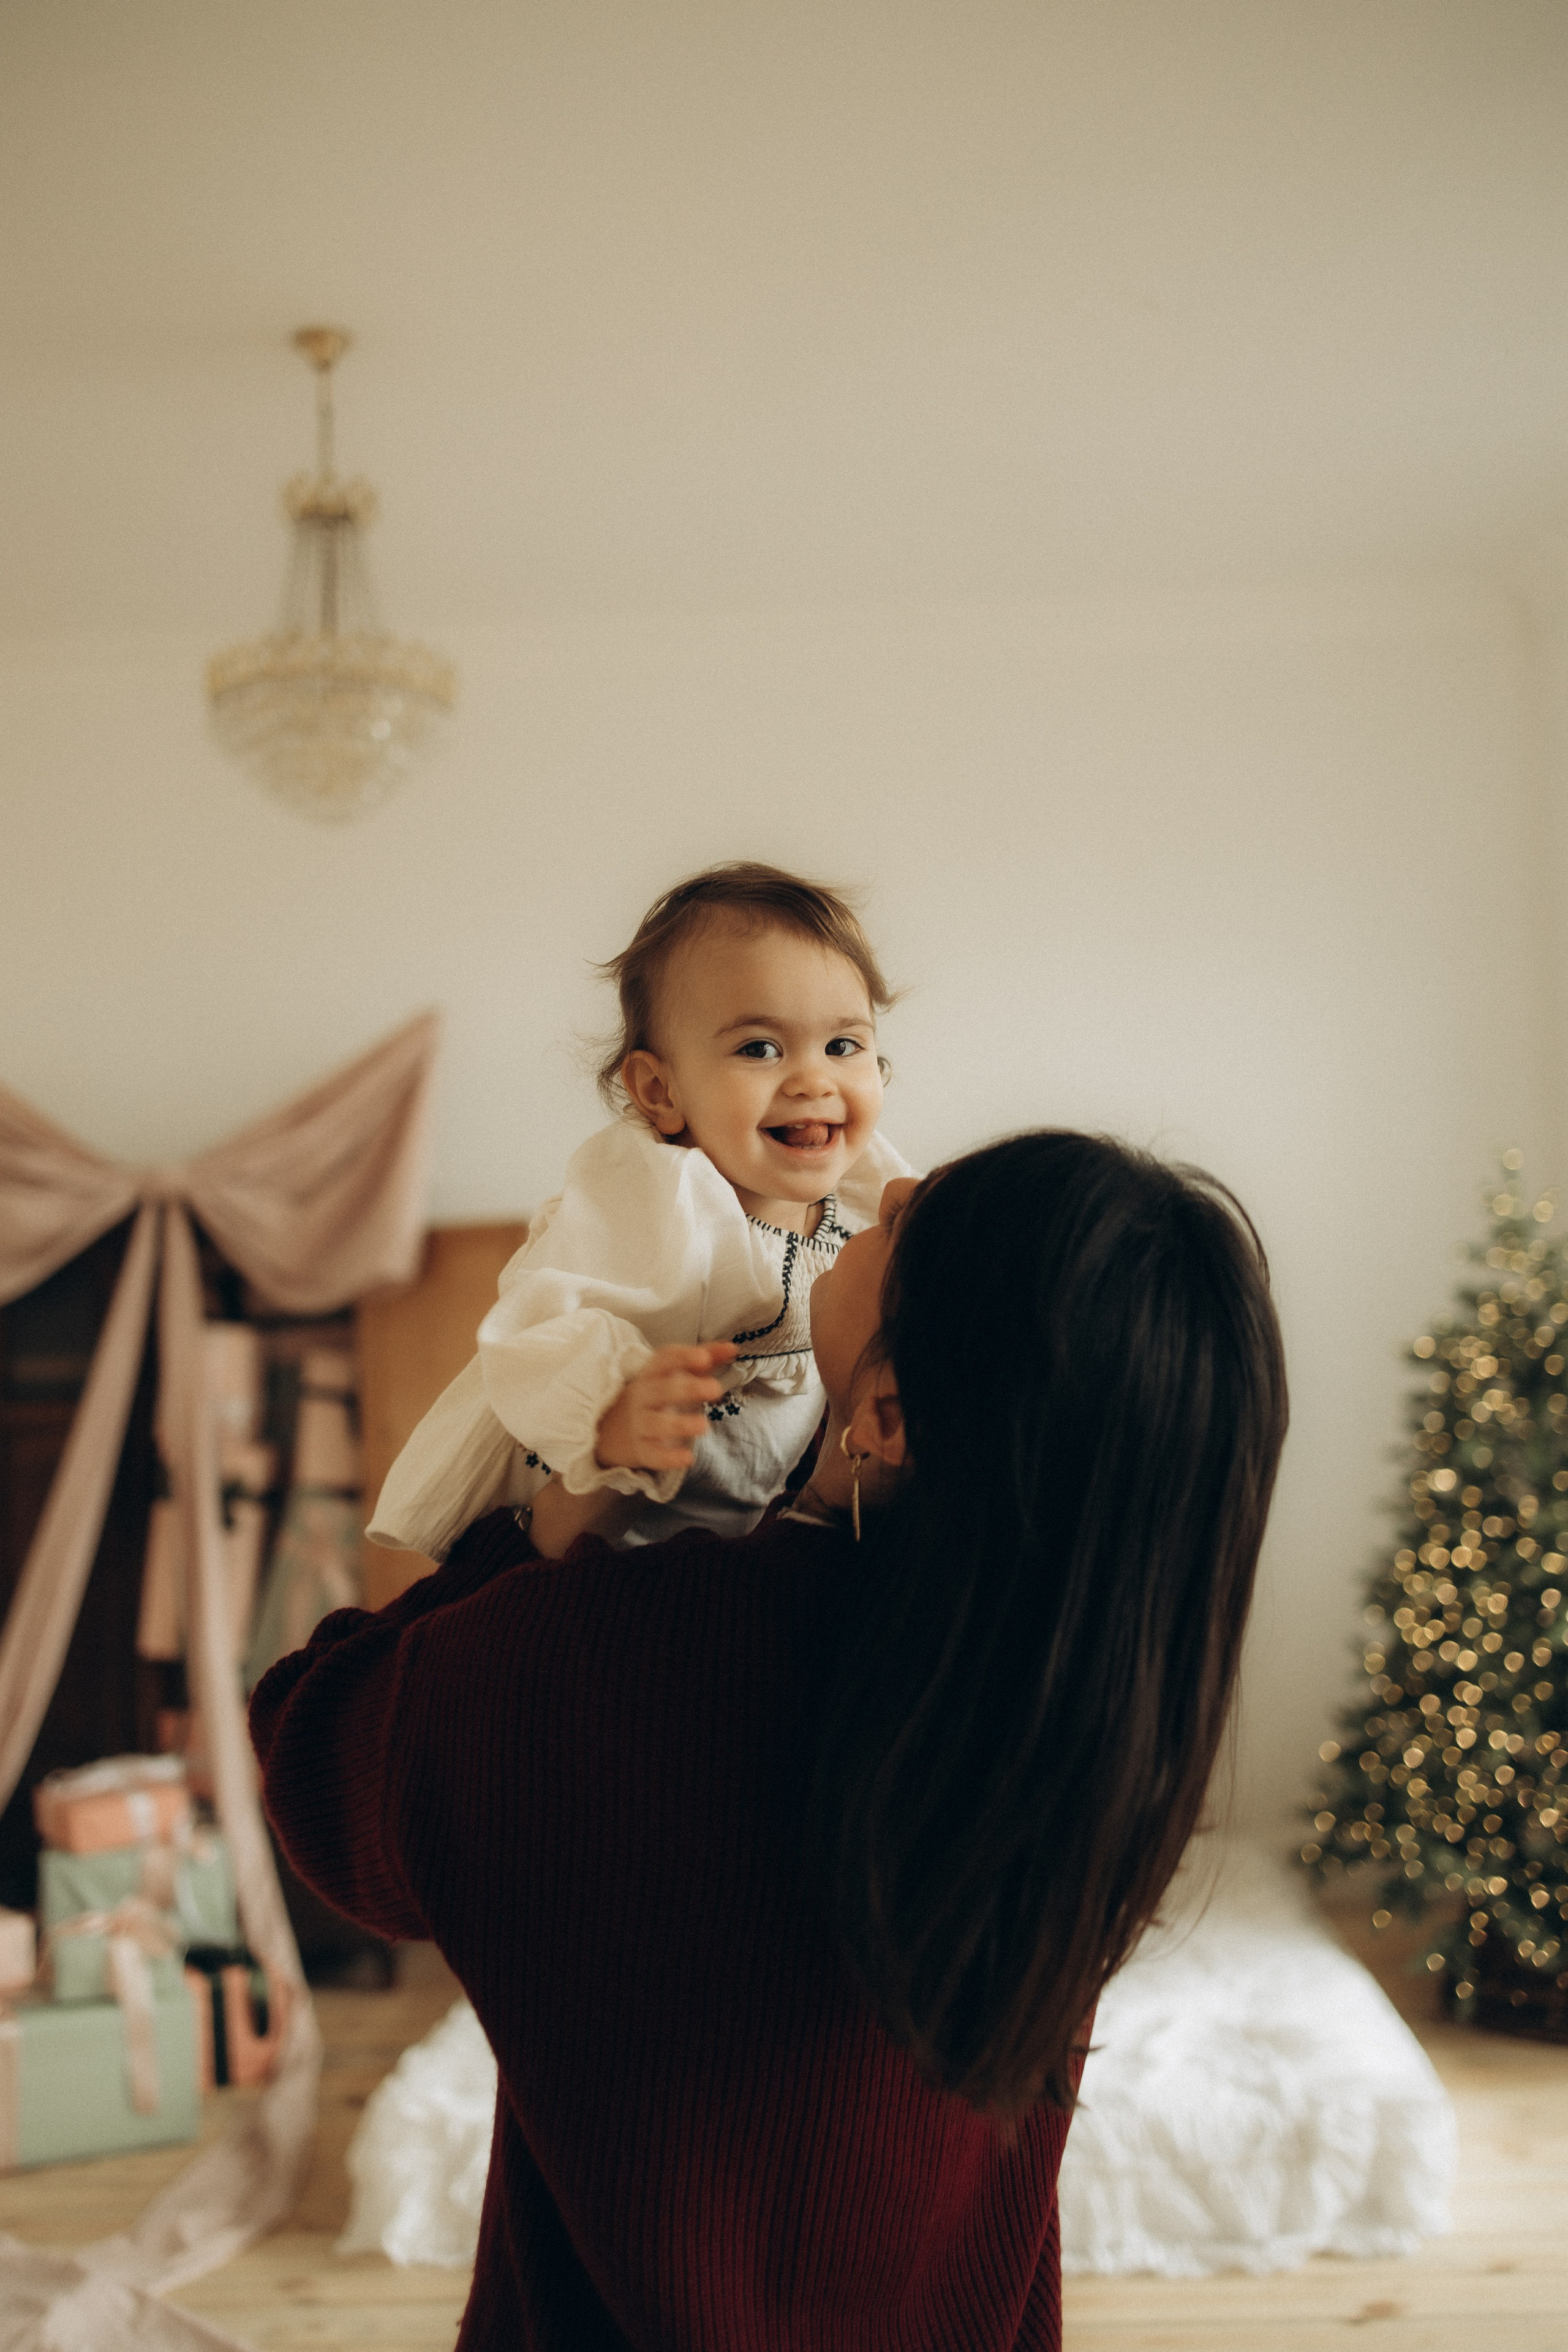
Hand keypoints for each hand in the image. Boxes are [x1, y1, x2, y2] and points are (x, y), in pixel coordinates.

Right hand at [594, 1342, 738, 1473]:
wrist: (617, 1426)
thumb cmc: (660, 1393)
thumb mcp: (679, 1372)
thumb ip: (706, 1357)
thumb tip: (732, 1348)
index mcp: (653, 1373)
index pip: (663, 1360)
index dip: (682, 1357)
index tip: (704, 1357)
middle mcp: (643, 1396)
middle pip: (660, 1390)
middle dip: (687, 1389)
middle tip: (716, 1389)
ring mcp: (640, 1423)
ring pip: (655, 1424)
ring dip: (679, 1424)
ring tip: (704, 1426)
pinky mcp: (642, 1449)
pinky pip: (652, 1455)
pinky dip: (668, 1458)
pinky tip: (687, 1458)